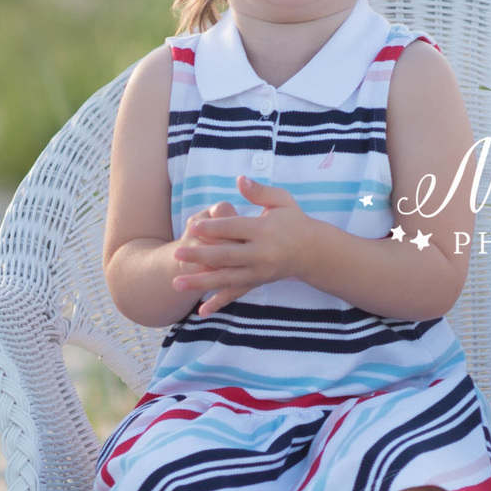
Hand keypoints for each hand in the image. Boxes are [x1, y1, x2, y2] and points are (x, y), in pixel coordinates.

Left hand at [171, 177, 319, 315]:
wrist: (314, 251)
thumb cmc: (294, 221)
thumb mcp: (281, 201)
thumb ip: (259, 191)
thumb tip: (239, 179)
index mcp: (264, 231)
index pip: (233, 228)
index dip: (212, 227)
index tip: (191, 226)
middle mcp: (261, 254)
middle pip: (225, 256)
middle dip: (199, 255)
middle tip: (176, 253)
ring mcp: (259, 271)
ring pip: (226, 279)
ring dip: (200, 282)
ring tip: (177, 283)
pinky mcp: (258, 283)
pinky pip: (236, 294)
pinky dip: (218, 303)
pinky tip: (201, 311)